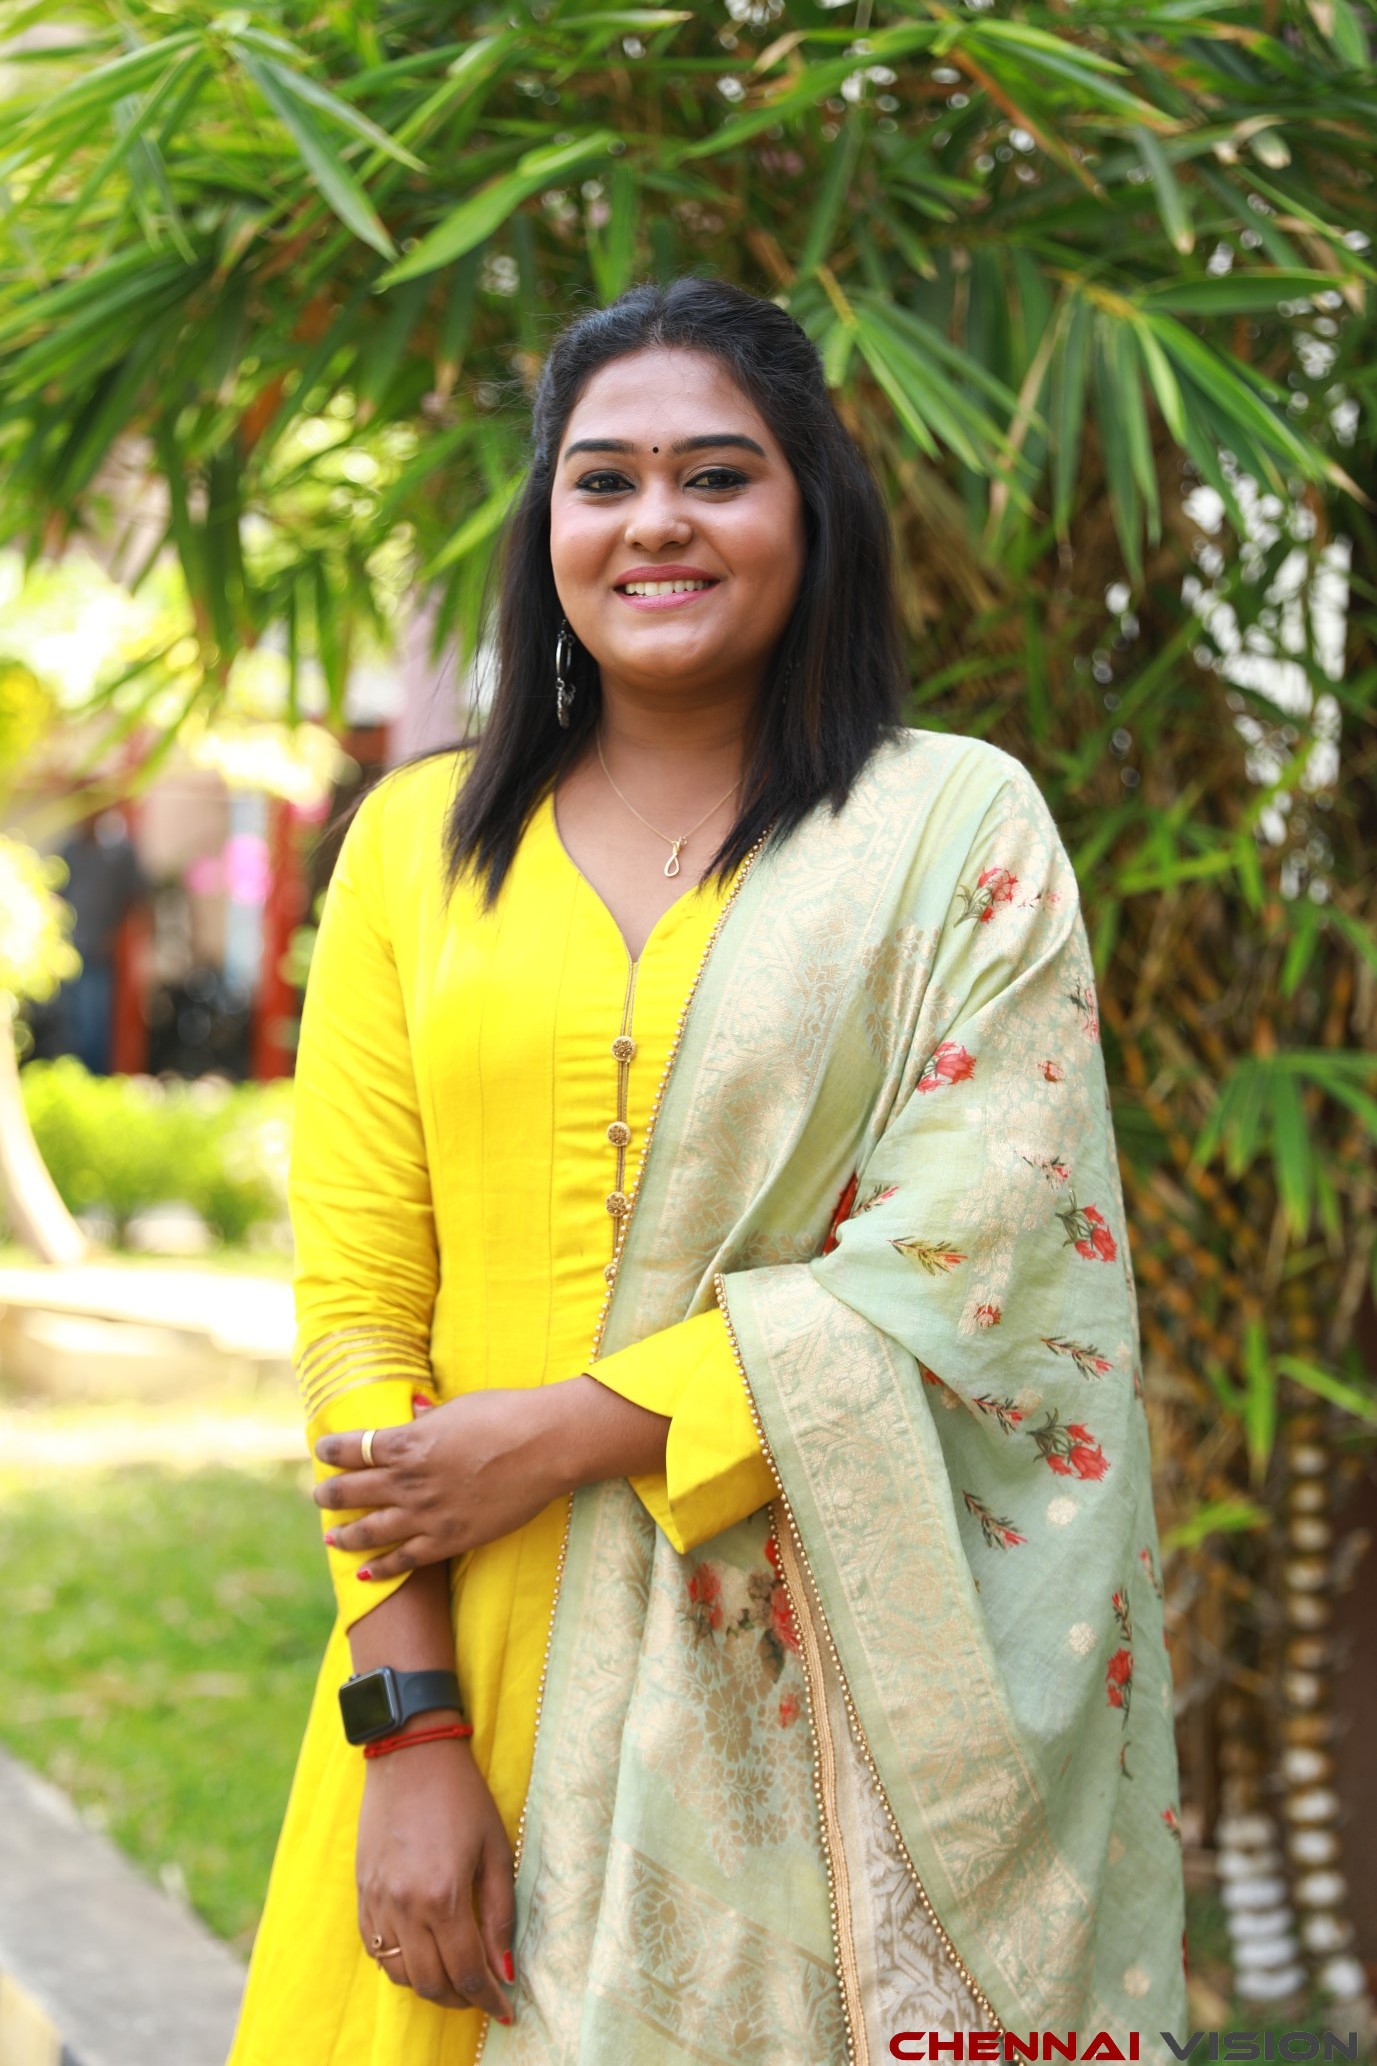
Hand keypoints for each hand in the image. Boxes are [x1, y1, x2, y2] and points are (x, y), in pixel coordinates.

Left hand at [315, 1389, 565, 1577]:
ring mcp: (426, 1514)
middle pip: (349, 1492)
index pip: (350, 1448)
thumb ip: (429, 1418)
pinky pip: (404, 1560)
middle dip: (328, 1496)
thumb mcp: (458, 1407)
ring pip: (369, 1530)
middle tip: (320, 1498)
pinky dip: (380, 1568)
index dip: (330, 1451)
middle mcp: (408, 1480)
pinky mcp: (449, 1539)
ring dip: (344, 1535)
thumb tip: (415, 1413)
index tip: (322, 1452)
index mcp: (406, 1442)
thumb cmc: (505, 1415)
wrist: (545, 1445)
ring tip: (331, 1538)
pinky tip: (364, 1573)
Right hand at [358, 1734, 513, 2020]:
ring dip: (430, 1985)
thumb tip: (506, 1968)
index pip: (468, 1971)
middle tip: (484, 1993)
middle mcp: (406, 1906)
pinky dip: (399, 1964)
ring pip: (401, 1974)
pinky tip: (421, 1955)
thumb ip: (500, 1914)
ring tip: (455, 1976)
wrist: (411, 1754)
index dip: (490, 1998)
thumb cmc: (462, 1796)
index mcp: (444, 1896)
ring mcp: (378, 1901)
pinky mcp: (362, 1892)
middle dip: (462, 1998)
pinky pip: (376, 1950)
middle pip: (432, 1982)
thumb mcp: (496, 1849)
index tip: (507, 2008)